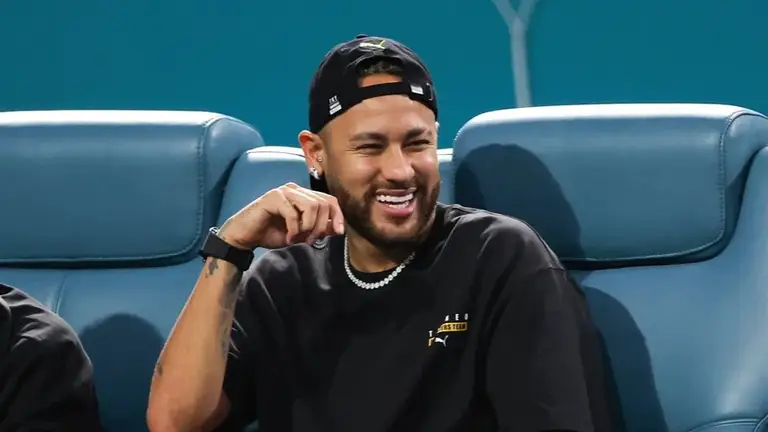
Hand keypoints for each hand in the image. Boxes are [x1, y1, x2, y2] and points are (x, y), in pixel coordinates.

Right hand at [219, 182, 344, 249]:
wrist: (245, 236)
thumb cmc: (272, 233)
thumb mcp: (301, 234)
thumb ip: (319, 229)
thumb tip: (338, 228)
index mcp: (304, 195)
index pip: (330, 200)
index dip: (338, 216)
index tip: (339, 233)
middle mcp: (296, 189)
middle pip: (323, 203)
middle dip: (321, 226)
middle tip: (310, 241)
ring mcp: (285, 191)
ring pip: (312, 206)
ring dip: (308, 227)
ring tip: (298, 239)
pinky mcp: (273, 197)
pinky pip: (293, 214)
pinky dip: (294, 230)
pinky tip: (288, 238)